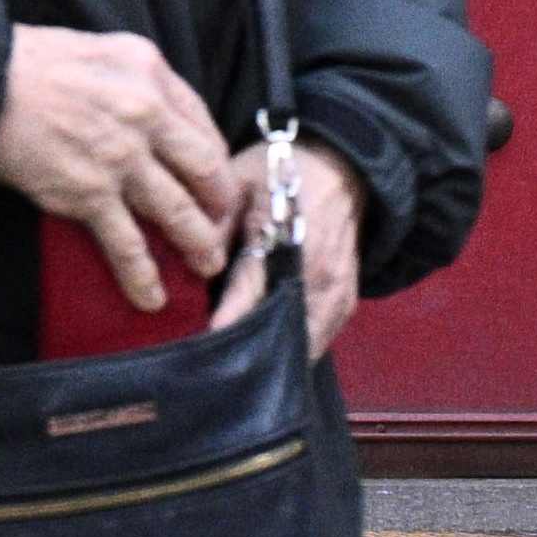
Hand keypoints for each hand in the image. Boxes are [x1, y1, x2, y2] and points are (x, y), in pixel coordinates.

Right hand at [0, 26, 240, 316]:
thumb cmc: (37, 64)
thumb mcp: (109, 51)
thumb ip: (141, 82)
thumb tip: (161, 117)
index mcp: (155, 76)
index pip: (202, 125)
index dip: (216, 159)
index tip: (218, 180)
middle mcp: (148, 116)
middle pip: (204, 167)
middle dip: (220, 202)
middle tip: (226, 225)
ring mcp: (121, 159)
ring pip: (176, 209)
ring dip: (197, 242)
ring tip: (208, 265)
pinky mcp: (89, 195)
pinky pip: (125, 242)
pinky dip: (141, 273)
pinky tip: (152, 296)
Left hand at [204, 137, 367, 360]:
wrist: (337, 163)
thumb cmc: (281, 171)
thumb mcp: (240, 183)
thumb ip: (216, 226)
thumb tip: (189, 270)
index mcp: (288, 240)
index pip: (252, 291)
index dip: (228, 322)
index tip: (206, 348)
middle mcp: (319, 272)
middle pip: (284, 328)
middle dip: (252, 352)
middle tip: (215, 368)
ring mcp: (338, 288)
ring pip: (307, 341)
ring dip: (277, 355)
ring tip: (242, 372)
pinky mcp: (347, 297)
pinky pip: (323, 336)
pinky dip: (299, 349)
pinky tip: (272, 357)